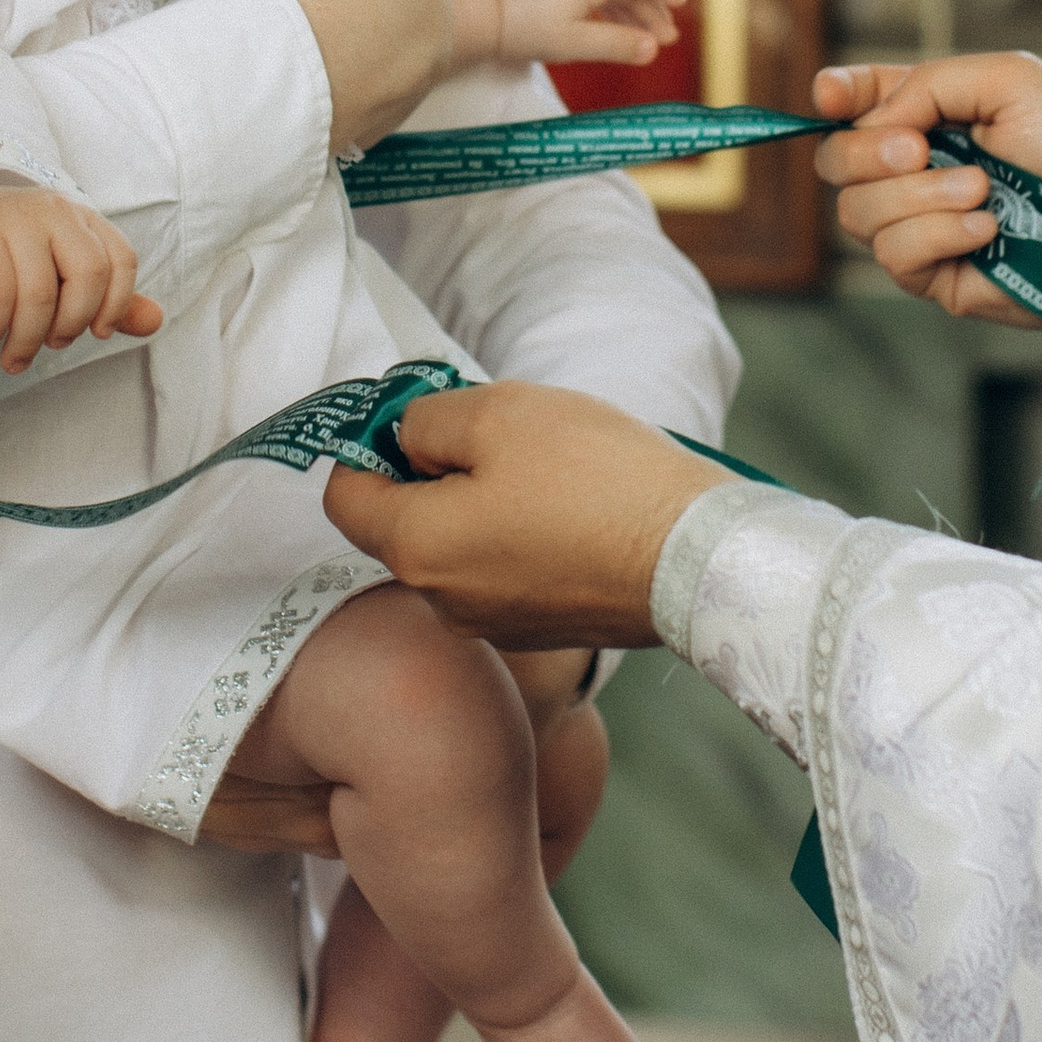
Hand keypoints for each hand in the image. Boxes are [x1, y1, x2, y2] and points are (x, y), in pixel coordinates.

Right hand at [0, 170, 160, 366]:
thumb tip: (155, 322)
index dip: (117, 304)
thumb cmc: (12, 256)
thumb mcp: (61, 273)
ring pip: (39, 292)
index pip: (121, 259)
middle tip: (54, 346)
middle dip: (74, 322)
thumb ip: (109, 299)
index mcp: (82, 219)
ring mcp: (13, 219)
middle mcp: (54, 212)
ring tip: (14, 359)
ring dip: (27, 340)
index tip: (97, 333)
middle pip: (88, 274)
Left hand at [321, 379, 713, 647]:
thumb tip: (407, 439)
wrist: (696, 557)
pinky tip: (573, 506)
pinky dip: (521, 534)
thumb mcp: (497, 412)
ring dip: (482, 501)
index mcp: (416, 550)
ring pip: (459, 545)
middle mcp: (443, 602)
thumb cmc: (595, 478)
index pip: (345, 496)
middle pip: (404, 522)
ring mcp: (496, 623)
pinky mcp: (545, 628)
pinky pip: (506, 570)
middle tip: (494, 428)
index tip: (416, 414)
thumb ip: (427, 421)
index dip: (368, 444)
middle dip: (433, 470)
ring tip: (546, 466)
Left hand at [456, 0, 686, 70]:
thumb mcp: (572, 43)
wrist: (476, 14)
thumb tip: (653, 49)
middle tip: (669, 36)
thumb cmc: (522, 29)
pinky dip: (610, 9)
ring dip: (632, 10)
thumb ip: (615, 45)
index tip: (679, 2)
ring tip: (649, 38)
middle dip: (651, 7)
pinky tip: (617, 28)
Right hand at [811, 54, 1041, 320]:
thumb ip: (928, 83)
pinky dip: (936, 235)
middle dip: (867, 152)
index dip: (835, 97)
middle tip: (920, 149)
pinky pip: (895, 256)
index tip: (835, 97)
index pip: (854, 103)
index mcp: (929, 113)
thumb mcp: (1009, 80)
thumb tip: (872, 122)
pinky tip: (986, 228)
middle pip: (835, 162)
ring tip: (982, 190)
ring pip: (857, 214)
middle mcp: (916, 170)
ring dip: (916, 197)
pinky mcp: (938, 275)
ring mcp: (922, 225)